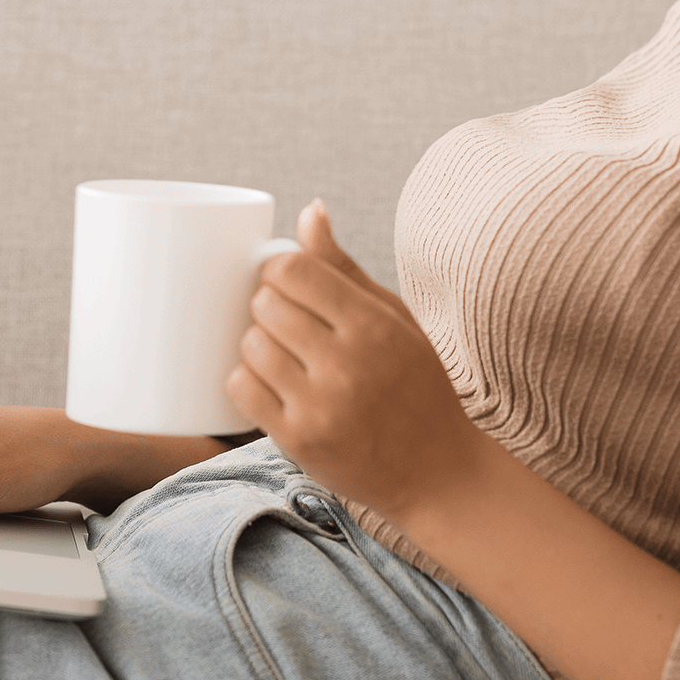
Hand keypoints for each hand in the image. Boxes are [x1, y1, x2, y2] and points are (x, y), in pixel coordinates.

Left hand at [226, 199, 489, 519]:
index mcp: (373, 325)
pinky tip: (269, 381)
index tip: (285, 282)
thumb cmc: (416, 384)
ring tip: (282, 353)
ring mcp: (320, 405)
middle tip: (286, 322)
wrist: (437, 470)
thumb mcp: (394, 318)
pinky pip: (242, 389)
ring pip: (250, 345)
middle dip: (267, 306)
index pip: (294, 270)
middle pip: (266, 304)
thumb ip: (345, 267)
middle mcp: (347, 364)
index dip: (278, 270)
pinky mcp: (298, 441)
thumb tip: (309, 209)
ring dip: (257, 343)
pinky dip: (247, 380)